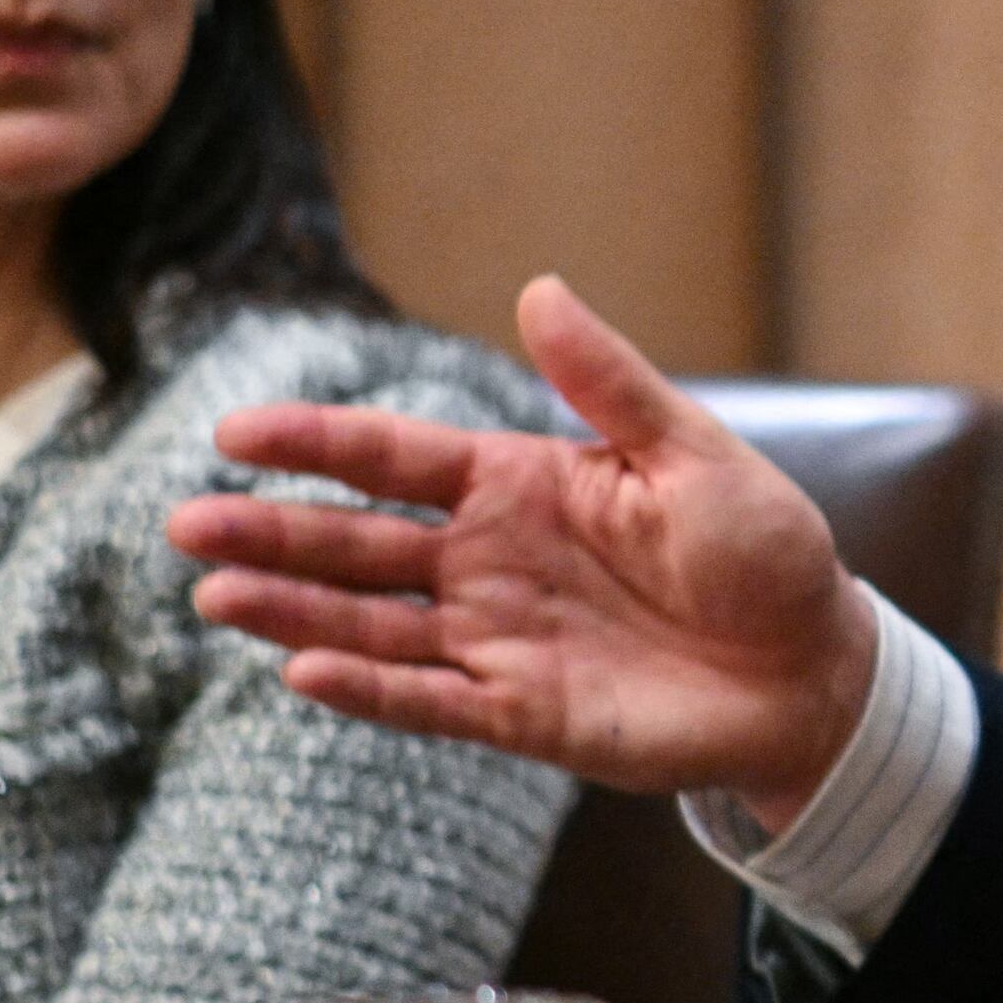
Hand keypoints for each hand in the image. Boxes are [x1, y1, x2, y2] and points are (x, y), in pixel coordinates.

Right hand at [171, 276, 881, 826]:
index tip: (233, 434)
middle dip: (273, 531)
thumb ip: (609, 385)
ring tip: (218, 594)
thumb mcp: (692, 453)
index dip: (316, 444)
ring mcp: (497, 638)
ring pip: (372, 622)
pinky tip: (305, 669)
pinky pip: (429, 698)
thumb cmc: (763, 549)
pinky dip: (369, 688)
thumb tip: (539, 289)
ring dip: (296, 610)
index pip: (394, 457)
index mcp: (519, 483)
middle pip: (358, 542)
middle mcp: (488, 559)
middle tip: (186, 523)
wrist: (816, 667)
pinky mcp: (521, 713)